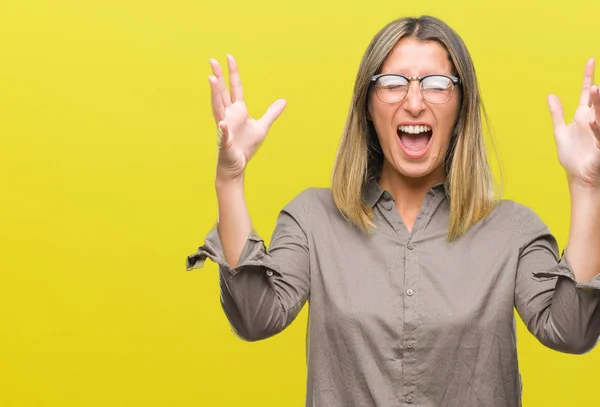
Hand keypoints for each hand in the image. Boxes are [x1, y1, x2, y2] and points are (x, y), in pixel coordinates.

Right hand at [209, 54, 286, 180]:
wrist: (237, 164)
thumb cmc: (246, 146)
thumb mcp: (262, 126)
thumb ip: (271, 113)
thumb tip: (284, 100)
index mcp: (237, 110)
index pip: (235, 87)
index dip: (233, 72)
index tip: (229, 56)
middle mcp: (228, 115)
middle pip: (222, 92)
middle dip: (218, 76)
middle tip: (212, 59)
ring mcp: (224, 127)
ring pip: (218, 107)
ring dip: (215, 94)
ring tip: (211, 79)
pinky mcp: (224, 142)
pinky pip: (223, 135)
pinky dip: (223, 130)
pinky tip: (222, 124)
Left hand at [548, 58, 599, 187]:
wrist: (578, 177)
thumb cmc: (572, 156)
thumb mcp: (560, 131)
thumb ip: (557, 113)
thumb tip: (550, 95)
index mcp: (583, 117)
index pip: (587, 94)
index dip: (588, 77)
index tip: (590, 61)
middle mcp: (593, 122)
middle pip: (596, 102)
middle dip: (597, 93)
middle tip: (595, 83)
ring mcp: (598, 133)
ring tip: (597, 90)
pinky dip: (598, 128)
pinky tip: (593, 121)